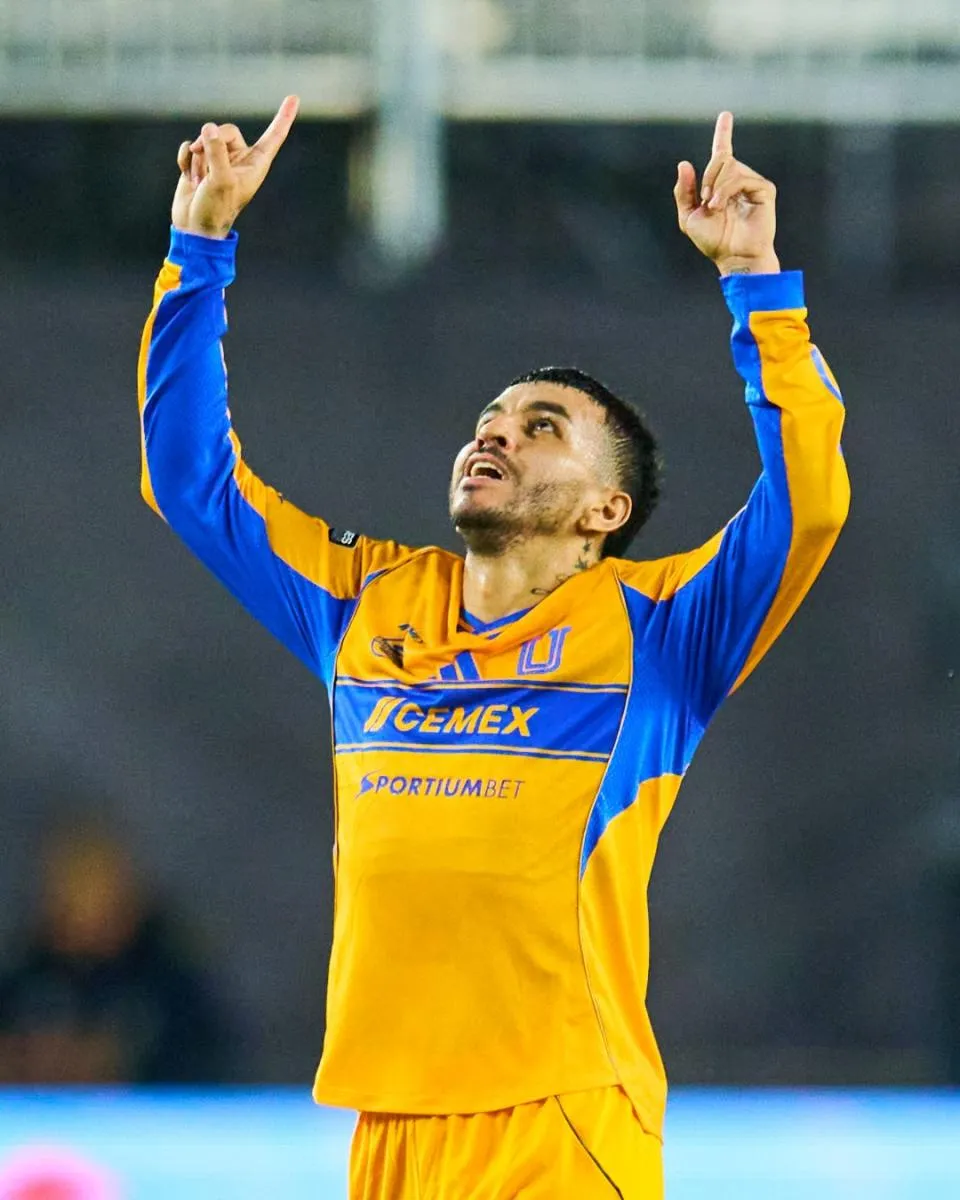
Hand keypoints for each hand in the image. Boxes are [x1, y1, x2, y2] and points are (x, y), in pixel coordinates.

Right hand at [172, 95, 299, 238]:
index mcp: (255, 165)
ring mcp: (219, 161)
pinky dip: (185, 159)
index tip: (294, 97)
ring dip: (197, 157)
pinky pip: (190, 146)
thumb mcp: (220, 180)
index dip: (283, 118)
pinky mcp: (199, 163)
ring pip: (206, 138)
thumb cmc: (215, 210)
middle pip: (227, 130)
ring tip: (198, 180)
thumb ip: (216, 152)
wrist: (194, 229)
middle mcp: (240, 160)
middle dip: (211, 140)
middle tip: (202, 157)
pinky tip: (187, 176)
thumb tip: (209, 128)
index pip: (273, 136)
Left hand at [674, 112, 779, 275]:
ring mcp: (753, 183)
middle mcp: (739, 180)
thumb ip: (684, 192)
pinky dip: (726, 190)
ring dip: (716, 186)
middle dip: (708, 176)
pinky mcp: (764, 190)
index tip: (725, 115)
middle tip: (706, 200)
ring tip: (715, 207)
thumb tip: (684, 163)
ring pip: (729, 166)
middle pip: (721, 157)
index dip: (724, 133)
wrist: (733, 257)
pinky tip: (722, 206)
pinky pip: (741, 177)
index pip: (723, 152)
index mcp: (722, 184)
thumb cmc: (713, 242)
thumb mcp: (689, 217)